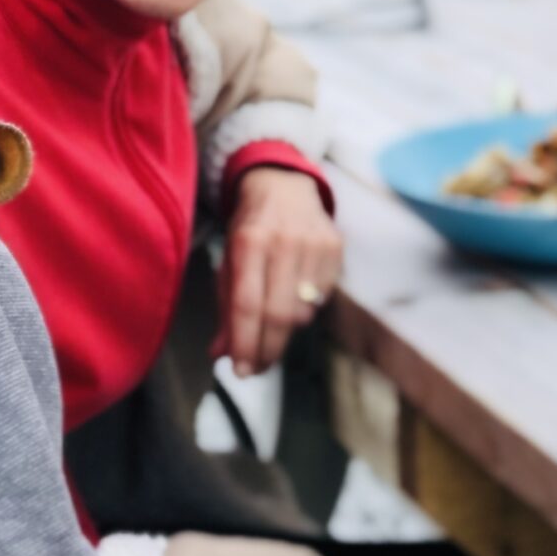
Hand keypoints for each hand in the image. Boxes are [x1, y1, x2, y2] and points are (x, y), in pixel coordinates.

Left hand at [220, 166, 341, 377]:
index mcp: (249, 242)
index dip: (245, 344)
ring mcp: (314, 244)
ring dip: (285, 334)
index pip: (248, 305)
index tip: (240, 370)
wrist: (284, 185)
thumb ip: (226, 308)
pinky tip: (293, 302)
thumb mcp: (229, 260)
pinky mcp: (335, 248)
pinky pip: (322, 298)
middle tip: (256, 368)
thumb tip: (221, 355)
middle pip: (279, 315)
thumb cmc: (250, 229)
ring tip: (271, 332)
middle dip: (266, 350)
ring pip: (303, 312)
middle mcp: (284, 241)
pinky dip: (305, 312)